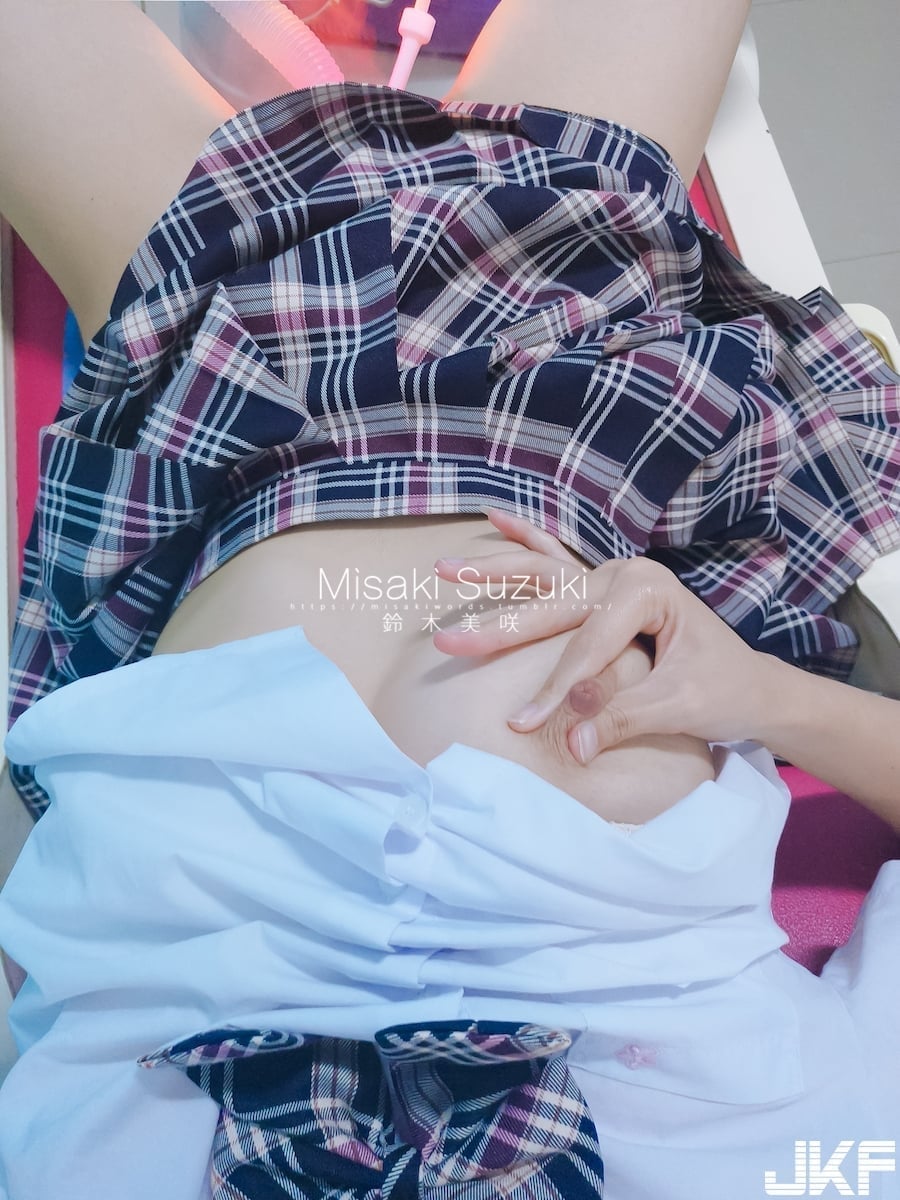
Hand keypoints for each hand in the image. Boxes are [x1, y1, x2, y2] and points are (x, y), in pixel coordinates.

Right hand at [434, 509, 775, 760]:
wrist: (753, 683)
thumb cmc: (724, 690)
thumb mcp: (678, 707)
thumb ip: (620, 719)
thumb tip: (569, 745)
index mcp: (648, 591)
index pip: (588, 645)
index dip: (554, 686)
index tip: (521, 722)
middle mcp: (624, 573)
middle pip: (553, 605)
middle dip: (498, 627)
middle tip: (446, 642)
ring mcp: (612, 576)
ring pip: (543, 574)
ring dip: (492, 571)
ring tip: (443, 568)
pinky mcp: (605, 588)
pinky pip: (557, 561)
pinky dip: (526, 539)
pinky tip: (494, 516)